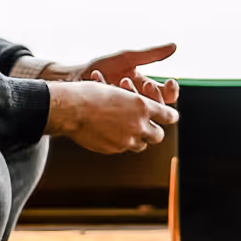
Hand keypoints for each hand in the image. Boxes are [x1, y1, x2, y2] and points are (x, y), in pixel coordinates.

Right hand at [45, 78, 178, 154]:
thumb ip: (135, 103)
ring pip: (141, 145)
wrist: (70, 108)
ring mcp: (125, 139)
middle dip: (155, 132)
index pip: (167, 116)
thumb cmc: (92, 94)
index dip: (169, 116)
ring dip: (138, 139)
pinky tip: (111, 134)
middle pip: (158, 135)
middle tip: (150, 128)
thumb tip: (147, 110)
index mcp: (142, 106)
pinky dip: (120, 142)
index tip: (169, 117)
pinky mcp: (113, 149)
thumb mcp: (119, 91)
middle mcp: (137, 124)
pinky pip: (122, 148)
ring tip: (129, 131)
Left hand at [50, 43, 180, 105]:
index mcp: (144, 88)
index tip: (168, 82)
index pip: (167, 96)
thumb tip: (175, 46)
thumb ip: (150, 54)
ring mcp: (125, 113)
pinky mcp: (113, 122)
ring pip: (140, 113)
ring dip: (132, 94)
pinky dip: (111, 94)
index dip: (171, 91)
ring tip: (121, 80)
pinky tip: (100, 79)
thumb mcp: (126, 57)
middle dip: (152, 94)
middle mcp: (137, 103)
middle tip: (143, 83)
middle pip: (157, 107)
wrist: (72, 78)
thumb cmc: (100, 66)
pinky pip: (119, 116)